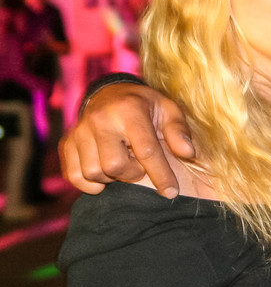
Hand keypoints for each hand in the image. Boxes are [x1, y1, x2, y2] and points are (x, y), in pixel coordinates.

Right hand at [59, 81, 193, 197]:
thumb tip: (188, 153)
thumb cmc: (145, 106)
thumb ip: (179, 131)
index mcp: (129, 110)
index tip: (171, 193)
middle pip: (114, 166)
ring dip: (112, 177)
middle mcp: (100, 120)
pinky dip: (90, 183)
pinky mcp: (66, 143)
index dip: (161, 175)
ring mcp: (79, 131)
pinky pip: (74, 176)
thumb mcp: (168, 110)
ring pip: (93, 173)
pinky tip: (105, 173)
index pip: (146, 150)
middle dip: (132, 173)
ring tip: (123, 162)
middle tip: (139, 164)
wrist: (110, 93)